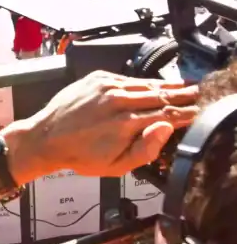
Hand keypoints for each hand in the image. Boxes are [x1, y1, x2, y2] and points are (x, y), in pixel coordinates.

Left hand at [4, 70, 198, 183]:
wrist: (46, 137)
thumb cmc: (80, 156)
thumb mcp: (116, 166)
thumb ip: (145, 149)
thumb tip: (166, 128)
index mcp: (125, 123)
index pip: (165, 114)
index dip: (184, 112)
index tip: (197, 111)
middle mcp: (117, 100)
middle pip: (159, 95)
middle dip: (180, 95)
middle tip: (196, 93)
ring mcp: (107, 86)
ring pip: (144, 84)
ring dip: (165, 85)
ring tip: (182, 86)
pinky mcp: (97, 77)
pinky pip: (127, 78)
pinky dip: (142, 82)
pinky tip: (152, 84)